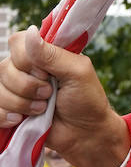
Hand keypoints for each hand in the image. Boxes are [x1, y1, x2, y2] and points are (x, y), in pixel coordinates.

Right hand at [0, 27, 128, 166]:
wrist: (85, 134)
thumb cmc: (87, 100)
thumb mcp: (78, 72)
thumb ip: (53, 54)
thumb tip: (30, 31)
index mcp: (42, 53)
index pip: (17, 42)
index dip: (28, 60)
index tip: (47, 74)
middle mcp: (25, 68)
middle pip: (5, 68)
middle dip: (28, 86)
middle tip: (49, 94)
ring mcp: (15, 89)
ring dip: (22, 104)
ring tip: (43, 109)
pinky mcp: (10, 109)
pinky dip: (8, 116)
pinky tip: (23, 120)